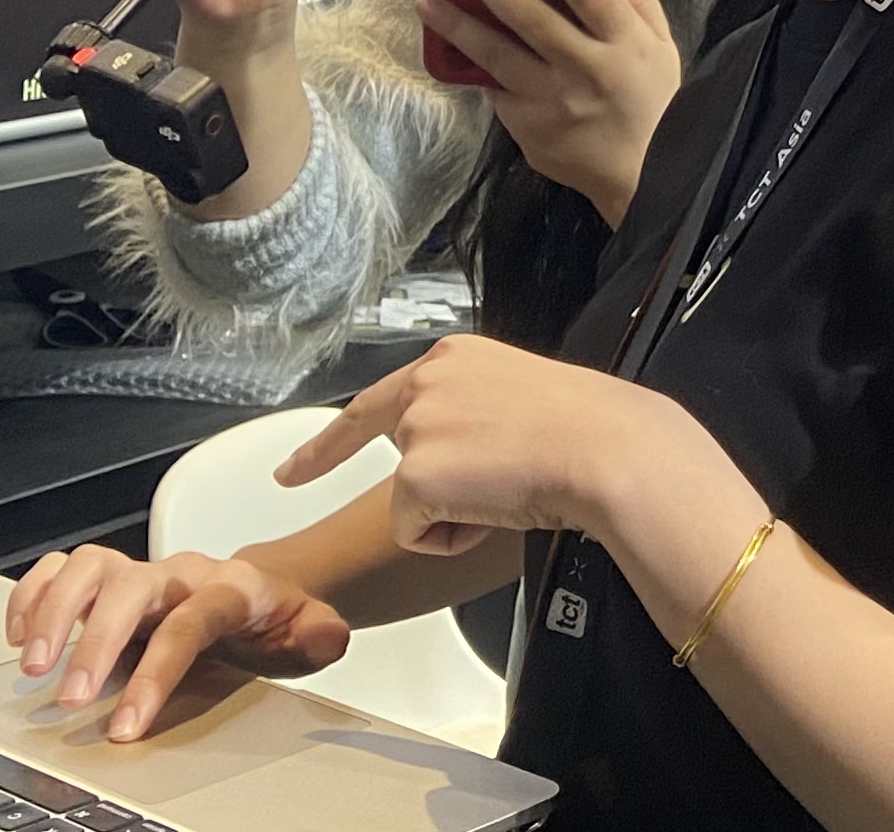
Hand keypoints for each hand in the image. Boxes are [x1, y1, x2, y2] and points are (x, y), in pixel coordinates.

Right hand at [3, 545, 349, 742]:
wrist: (262, 590)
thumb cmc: (274, 621)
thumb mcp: (309, 632)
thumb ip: (318, 635)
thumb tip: (323, 637)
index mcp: (228, 589)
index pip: (188, 623)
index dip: (154, 674)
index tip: (126, 724)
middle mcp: (178, 574)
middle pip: (127, 589)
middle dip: (93, 643)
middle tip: (68, 699)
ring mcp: (139, 572)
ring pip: (88, 566)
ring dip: (53, 611)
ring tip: (32, 665)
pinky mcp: (108, 579)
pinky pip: (61, 567)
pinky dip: (33, 594)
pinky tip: (20, 635)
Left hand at [281, 334, 674, 554]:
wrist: (604, 449)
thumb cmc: (586, 431)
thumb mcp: (522, 401)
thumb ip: (475, 413)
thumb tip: (462, 458)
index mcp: (454, 356)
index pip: (377, 402)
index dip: (329, 445)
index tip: (289, 473)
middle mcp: (425, 381)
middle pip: (398, 456)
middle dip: (427, 489)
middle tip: (493, 493)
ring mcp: (416, 425)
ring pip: (414, 499)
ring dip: (458, 510)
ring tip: (513, 489)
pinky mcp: (413, 473)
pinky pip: (416, 532)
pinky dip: (452, 537)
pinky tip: (495, 512)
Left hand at [424, 0, 678, 218]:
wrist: (645, 174)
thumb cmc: (653, 100)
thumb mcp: (662, 43)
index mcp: (626, 43)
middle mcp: (588, 70)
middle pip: (533, 18)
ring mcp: (554, 103)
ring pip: (499, 56)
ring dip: (460, 26)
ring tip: (429, 1)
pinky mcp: (530, 130)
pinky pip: (496, 91)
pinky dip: (475, 68)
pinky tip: (454, 50)